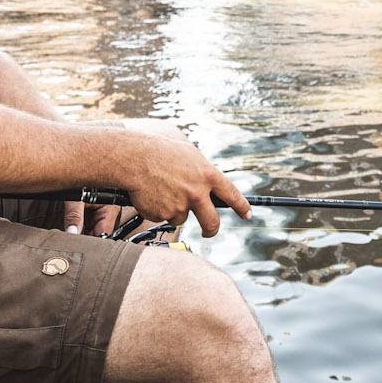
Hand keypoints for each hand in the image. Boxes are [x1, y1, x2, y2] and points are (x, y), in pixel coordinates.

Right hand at [115, 120, 249, 237]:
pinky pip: (163, 216)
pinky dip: (158, 208)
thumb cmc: (160, 152)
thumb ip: (201, 173)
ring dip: (174, 209)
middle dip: (212, 230)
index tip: (247, 214)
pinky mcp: (163, 214)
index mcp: (207, 175)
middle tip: (209, 231)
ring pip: (182, 217)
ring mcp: (180, 206)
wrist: (134, 158)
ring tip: (161, 189)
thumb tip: (209, 188)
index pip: (232, 195)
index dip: (242, 207)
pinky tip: (151, 193)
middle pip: (212, 222)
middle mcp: (197, 193)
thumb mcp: (189, 156)